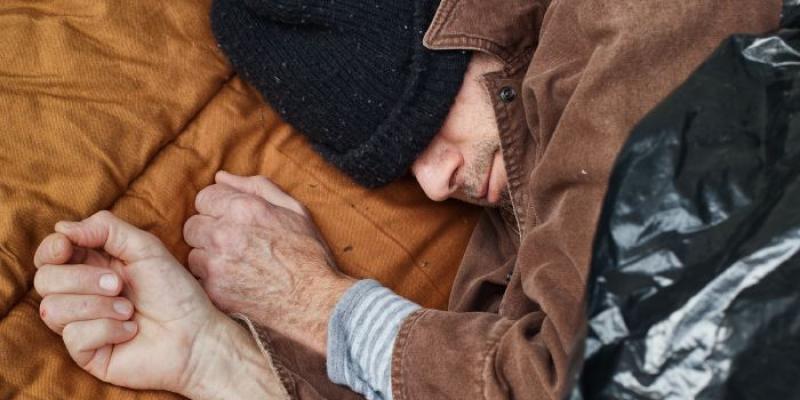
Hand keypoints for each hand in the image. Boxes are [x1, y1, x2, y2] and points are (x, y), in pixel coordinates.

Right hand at [34, 211, 285, 398]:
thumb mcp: (146, 248)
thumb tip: (62, 228)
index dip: (51, 249)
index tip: (67, 246)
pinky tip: (131, 330)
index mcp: (94, 265)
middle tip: (119, 285)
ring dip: (98, 306)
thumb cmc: (175, 291)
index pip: (50, 255)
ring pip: (52, 309)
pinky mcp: (86, 352)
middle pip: (44, 279)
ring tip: (129, 309)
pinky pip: (74, 336)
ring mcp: (81, 324)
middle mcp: (82, 294)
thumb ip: (106, 229)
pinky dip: (107, 329)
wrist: (195, 334)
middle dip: (81, 278)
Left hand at [183, 171, 355, 355]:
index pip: (204, 197)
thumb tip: (221, 177)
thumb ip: (256, 187)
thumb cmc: (309, 254)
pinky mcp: (214, 292)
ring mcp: (216, 265)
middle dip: (209, 232)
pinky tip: (236, 285)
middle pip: (192, 226)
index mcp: (243, 208)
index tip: (233, 222)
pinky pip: (199, 281)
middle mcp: (224, 234)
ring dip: (209, 259)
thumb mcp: (294, 210)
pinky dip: (213, 283)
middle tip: (234, 245)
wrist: (316, 301)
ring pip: (193, 255)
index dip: (218, 209)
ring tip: (237, 267)